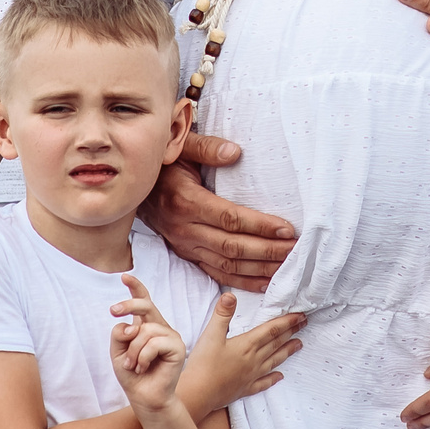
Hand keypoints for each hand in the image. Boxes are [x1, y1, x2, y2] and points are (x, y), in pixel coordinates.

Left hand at [109, 274, 189, 414]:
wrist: (145, 399)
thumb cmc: (133, 376)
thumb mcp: (117, 353)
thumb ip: (120, 335)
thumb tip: (131, 325)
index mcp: (147, 327)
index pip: (144, 302)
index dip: (136, 288)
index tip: (124, 277)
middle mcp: (160, 328)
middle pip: (146, 305)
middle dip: (129, 304)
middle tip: (112, 311)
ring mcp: (170, 336)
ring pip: (145, 330)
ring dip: (132, 351)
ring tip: (132, 365)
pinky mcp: (177, 347)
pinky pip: (153, 343)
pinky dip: (142, 357)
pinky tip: (143, 368)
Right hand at [141, 140, 295, 292]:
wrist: (134, 187)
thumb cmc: (164, 164)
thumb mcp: (181, 146)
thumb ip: (207, 147)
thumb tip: (235, 153)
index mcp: (185, 201)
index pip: (230, 218)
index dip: (260, 226)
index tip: (287, 229)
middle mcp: (185, 228)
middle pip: (232, 247)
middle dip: (267, 251)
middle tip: (295, 250)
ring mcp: (185, 245)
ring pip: (227, 265)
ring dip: (259, 270)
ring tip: (288, 267)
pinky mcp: (187, 254)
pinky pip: (216, 273)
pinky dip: (242, 281)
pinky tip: (265, 282)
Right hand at [179, 291, 306, 415]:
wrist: (198, 394)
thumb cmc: (203, 365)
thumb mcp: (211, 334)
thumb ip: (222, 314)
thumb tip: (231, 295)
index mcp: (247, 345)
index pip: (272, 330)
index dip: (288, 321)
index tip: (301, 315)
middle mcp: (253, 360)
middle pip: (276, 343)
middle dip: (292, 332)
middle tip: (305, 324)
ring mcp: (250, 376)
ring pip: (274, 361)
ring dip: (287, 351)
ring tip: (299, 345)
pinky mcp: (244, 389)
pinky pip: (263, 383)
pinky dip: (273, 378)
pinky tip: (280, 377)